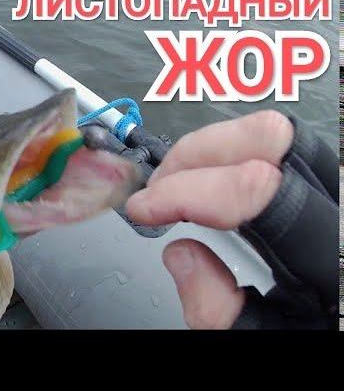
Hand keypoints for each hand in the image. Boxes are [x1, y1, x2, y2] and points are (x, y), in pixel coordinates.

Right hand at [126, 110, 337, 328]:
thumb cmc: (325, 335)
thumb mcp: (268, 339)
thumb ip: (219, 310)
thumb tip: (181, 255)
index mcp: (335, 256)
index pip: (257, 190)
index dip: (186, 191)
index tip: (147, 207)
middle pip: (269, 138)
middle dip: (195, 155)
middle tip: (159, 188)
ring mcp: (341, 192)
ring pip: (275, 133)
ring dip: (211, 150)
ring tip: (178, 183)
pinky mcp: (331, 189)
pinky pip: (281, 149)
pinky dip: (232, 155)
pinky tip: (209, 181)